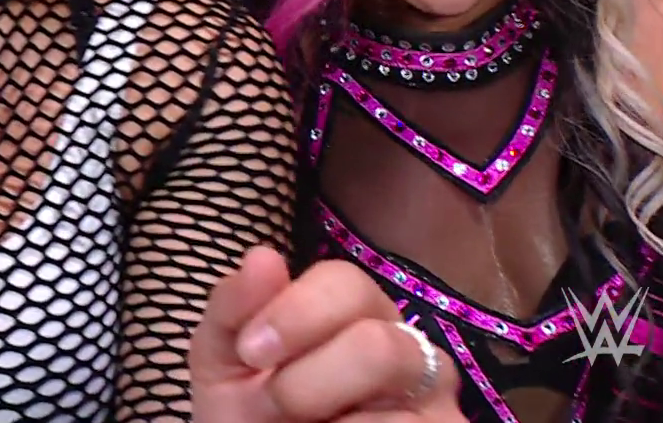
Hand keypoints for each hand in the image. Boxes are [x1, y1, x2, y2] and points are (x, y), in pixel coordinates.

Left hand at [191, 247, 466, 421]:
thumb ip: (234, 310)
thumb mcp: (225, 364)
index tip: (250, 352)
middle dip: (307, 382)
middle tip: (274, 406)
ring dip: (330, 421)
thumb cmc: (248, 414)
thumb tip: (263, 256)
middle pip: (377, 344)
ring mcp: (436, 401)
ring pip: (394, 397)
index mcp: (355, 313)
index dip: (297, 313)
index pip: (346, 283)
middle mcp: (408, 348)